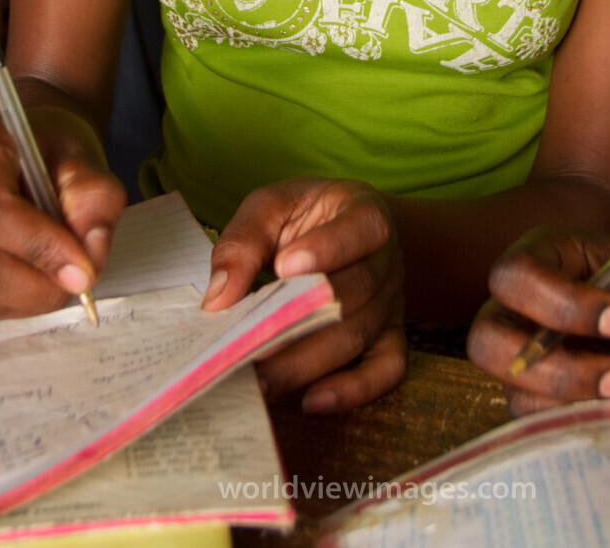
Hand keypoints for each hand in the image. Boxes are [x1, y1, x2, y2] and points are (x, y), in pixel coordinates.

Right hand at [0, 107, 125, 318]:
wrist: (25, 153)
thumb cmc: (50, 155)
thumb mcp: (85, 163)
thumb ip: (94, 202)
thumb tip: (89, 258)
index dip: (38, 248)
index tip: (83, 269)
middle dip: (38, 284)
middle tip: (81, 279)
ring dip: (29, 296)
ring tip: (59, 270)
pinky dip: (12, 300)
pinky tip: (33, 273)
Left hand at [202, 178, 405, 412]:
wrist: (349, 229)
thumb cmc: (304, 216)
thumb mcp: (272, 207)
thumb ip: (245, 241)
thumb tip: (218, 299)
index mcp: (365, 212)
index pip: (360, 228)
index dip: (327, 248)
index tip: (282, 267)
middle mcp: (387, 258)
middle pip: (355, 291)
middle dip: (302, 320)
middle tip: (252, 344)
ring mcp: (392, 300)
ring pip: (359, 334)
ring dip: (310, 362)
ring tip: (263, 382)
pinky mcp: (391, 336)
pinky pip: (387, 369)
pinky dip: (354, 390)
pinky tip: (312, 402)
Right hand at [467, 226, 609, 416]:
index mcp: (543, 258)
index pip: (519, 274)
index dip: (561, 301)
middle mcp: (518, 310)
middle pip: (488, 339)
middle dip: (554, 367)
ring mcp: (524, 362)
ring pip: (514, 392)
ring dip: (573, 404)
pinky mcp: (539, 404)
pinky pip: (538, 428)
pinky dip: (581, 430)